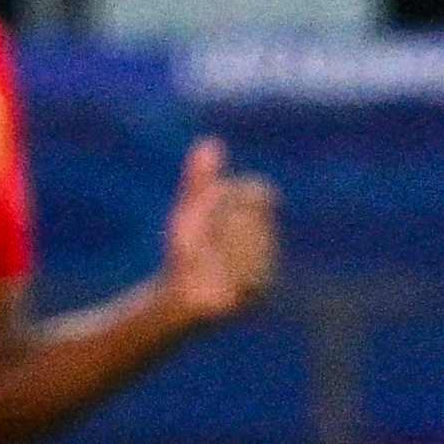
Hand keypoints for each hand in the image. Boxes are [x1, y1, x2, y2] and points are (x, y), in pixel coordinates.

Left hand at [155, 136, 278, 323]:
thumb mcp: (189, 212)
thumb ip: (199, 181)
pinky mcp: (255, 294)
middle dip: (215, 223)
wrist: (173, 300)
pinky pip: (237, 267)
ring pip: (241, 239)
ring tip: (203, 261)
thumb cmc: (185, 253)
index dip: (226, 198)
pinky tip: (207, 275)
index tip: (205, 213)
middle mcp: (270, 248)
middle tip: (200, 245)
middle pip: (247, 215)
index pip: (256, 192)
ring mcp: (266, 271)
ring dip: (213, 246)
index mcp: (262, 225)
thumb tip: (207, 143)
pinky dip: (215, 267)